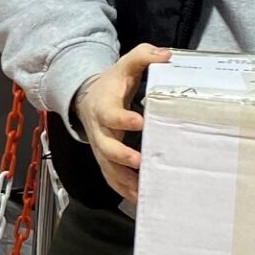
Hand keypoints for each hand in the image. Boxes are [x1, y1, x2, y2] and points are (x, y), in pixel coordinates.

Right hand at [73, 43, 170, 202]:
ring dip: (124, 181)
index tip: (140, 122)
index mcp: (104, 107)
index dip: (123, 119)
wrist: (87, 99)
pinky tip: (142, 200)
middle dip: (121, 157)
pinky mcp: (105, 161)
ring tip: (142, 192)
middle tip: (139, 162)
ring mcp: (100, 149)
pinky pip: (112, 178)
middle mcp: (99, 132)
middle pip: (106, 147)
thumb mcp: (124, 65)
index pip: (111, 115)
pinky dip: (124, 190)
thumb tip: (167, 55)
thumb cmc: (111, 84)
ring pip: (108, 168)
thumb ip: (143, 56)